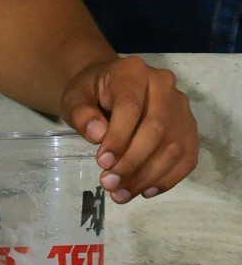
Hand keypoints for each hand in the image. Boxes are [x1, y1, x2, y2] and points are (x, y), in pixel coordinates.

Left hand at [59, 55, 197, 201]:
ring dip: (147, 176)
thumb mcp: (75, 99)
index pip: (131, 107)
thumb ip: (82, 113)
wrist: (107, 88)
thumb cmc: (90, 93)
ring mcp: (181, 108)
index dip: (118, 137)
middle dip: (132, 161)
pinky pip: (186, 158)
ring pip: (173, 147)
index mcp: (132, 71)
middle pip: (156, 129)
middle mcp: (164, 85)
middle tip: (109, 183)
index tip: (102, 162)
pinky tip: (145, 191)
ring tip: (121, 194)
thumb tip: (97, 135)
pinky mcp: (189, 129)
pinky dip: (167, 178)